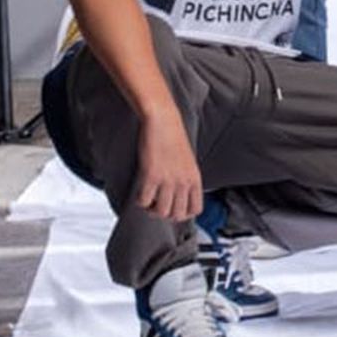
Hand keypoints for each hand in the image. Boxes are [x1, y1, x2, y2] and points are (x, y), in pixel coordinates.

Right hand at [136, 107, 201, 221]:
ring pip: (161, 212)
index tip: (173, 208)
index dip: (183, 213)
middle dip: (165, 214)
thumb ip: (185, 180)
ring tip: (148, 199)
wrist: (164, 121)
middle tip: (157, 204)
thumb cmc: (173, 139)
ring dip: (151, 210)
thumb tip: (177, 199)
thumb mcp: (187, 162)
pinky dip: (140, 201)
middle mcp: (184, 181)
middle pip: (177, 215)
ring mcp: (168, 180)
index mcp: (195, 178)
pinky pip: (144, 202)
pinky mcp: (152, 175)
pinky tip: (140, 191)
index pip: (196, 209)